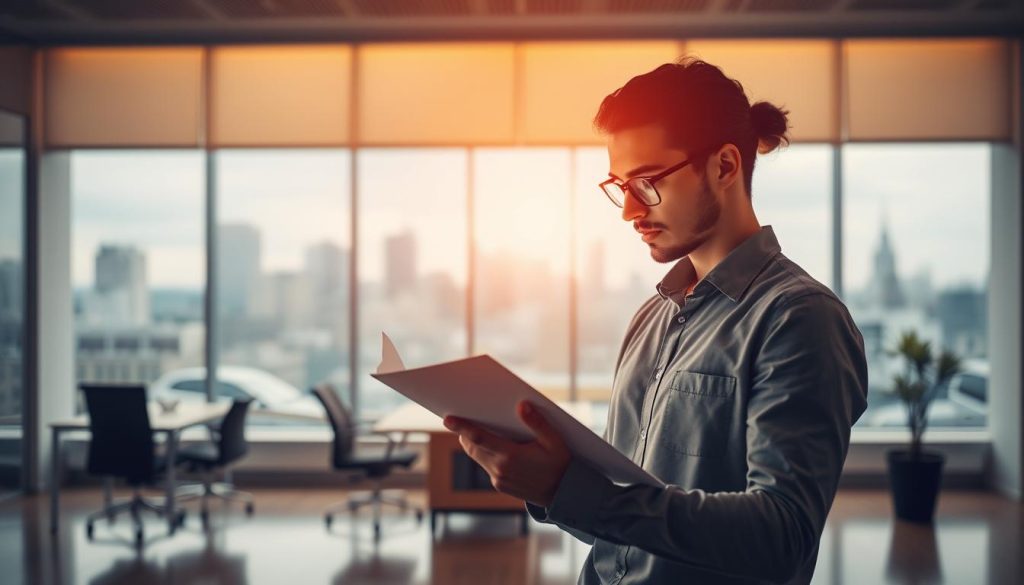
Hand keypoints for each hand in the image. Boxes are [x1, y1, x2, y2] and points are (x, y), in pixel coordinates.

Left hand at [443, 400, 570, 507]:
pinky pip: (486, 465)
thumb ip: (538, 423)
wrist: (564, 495)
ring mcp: (498, 479)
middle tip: (462, 415)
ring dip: (473, 442)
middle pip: (472, 446)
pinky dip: (484, 452)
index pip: (479, 438)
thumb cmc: (561, 465)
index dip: (462, 427)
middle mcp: (500, 469)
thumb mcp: (555, 441)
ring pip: (476, 455)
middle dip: (465, 432)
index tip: (447, 419)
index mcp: (511, 456)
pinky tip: (492, 442)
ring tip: (476, 425)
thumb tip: (522, 405)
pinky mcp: (499, 484)